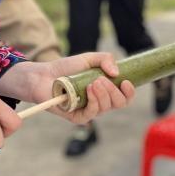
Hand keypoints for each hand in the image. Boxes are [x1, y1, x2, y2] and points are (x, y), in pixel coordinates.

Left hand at [4, 53, 135, 125]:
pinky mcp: (77, 117)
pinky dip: (93, 102)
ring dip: (103, 94)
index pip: (125, 97)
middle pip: (119, 103)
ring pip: (106, 108)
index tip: (125, 81)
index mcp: (106, 91)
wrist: (44, 75)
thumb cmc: (66, 68)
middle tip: (101, 79)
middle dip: (114, 91)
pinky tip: (88, 90)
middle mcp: (100, 102)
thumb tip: (116, 72)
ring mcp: (89, 110)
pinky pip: (91, 114)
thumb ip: (106, 59)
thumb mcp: (89, 58)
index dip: (129, 92)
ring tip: (93, 82)